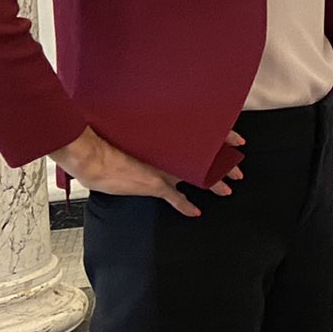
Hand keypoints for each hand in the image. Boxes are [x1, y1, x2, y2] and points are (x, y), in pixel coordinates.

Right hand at [48, 128, 244, 216]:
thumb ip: (148, 128)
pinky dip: (185, 206)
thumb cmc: (107, 140)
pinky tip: (195, 212)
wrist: (94, 157)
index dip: (223, 137)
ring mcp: (166, 170)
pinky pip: (176, 198)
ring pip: (198, 177)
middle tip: (238, 169)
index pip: (204, 136)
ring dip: (214, 184)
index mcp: (168, 139)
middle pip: (207, 158)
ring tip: (227, 190)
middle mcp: (171, 153)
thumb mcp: (134, 130)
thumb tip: (152, 120)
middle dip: (224, 165)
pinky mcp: (157, 186)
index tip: (237, 140)